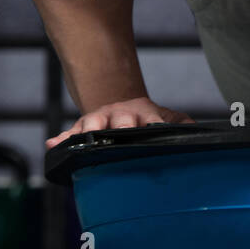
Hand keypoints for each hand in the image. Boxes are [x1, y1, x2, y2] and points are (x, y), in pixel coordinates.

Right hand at [46, 97, 194, 147]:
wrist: (121, 104)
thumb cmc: (148, 118)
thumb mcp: (167, 117)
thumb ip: (182, 124)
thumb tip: (197, 130)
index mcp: (144, 114)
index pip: (152, 121)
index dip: (154, 126)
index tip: (156, 130)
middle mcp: (121, 115)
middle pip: (121, 120)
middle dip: (121, 126)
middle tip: (121, 133)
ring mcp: (101, 120)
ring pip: (92, 124)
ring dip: (89, 129)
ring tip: (85, 136)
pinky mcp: (83, 127)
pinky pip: (70, 133)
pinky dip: (61, 139)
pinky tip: (52, 144)